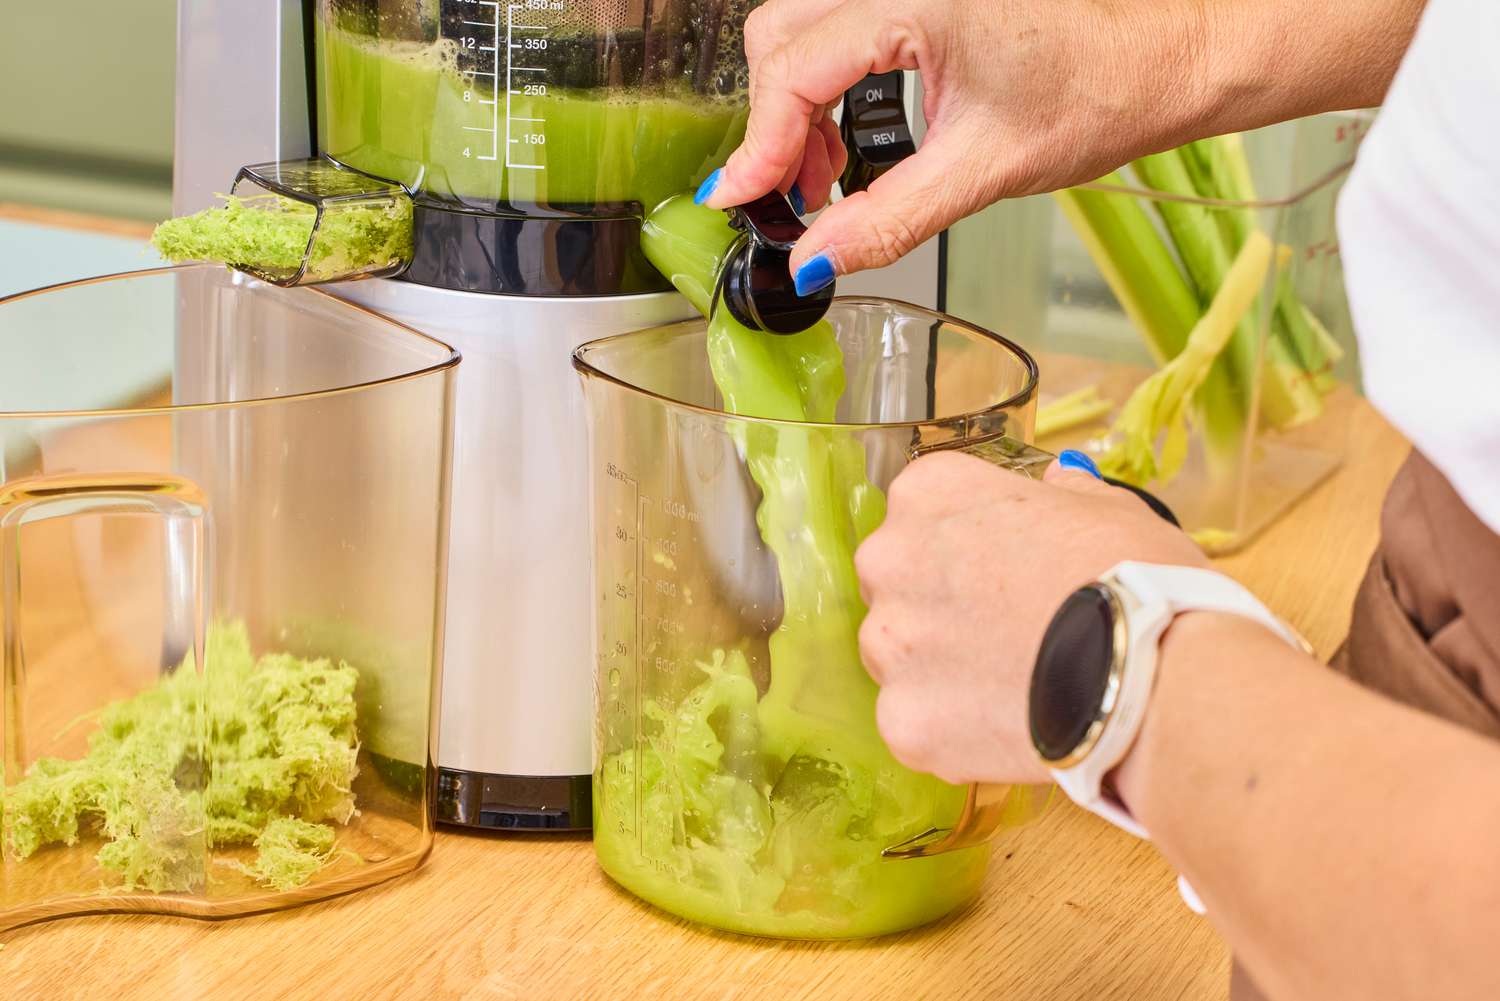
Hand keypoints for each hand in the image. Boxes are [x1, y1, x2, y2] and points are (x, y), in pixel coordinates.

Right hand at [701, 0, 1211, 286]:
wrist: (1164, 60)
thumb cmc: (1102, 92)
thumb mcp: (984, 171)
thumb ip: (887, 219)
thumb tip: (816, 263)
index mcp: (919, 1)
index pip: (795, 69)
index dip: (760, 144)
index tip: (738, 200)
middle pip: (781, 35)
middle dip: (774, 122)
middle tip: (794, 198)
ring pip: (800, 26)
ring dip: (794, 103)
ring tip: (823, 175)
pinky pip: (837, 27)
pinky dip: (825, 84)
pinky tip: (847, 138)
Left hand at [854, 452, 1207, 785]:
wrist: (1149, 676)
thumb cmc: (1136, 580)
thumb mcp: (1112, 509)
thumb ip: (1067, 492)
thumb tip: (1060, 479)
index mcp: (931, 493)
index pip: (926, 512)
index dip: (970, 544)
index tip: (1006, 568)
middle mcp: (889, 560)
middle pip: (899, 583)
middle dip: (941, 605)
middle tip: (1006, 631)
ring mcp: (887, 644)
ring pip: (898, 656)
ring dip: (939, 668)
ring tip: (1010, 685)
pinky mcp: (900, 719)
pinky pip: (912, 722)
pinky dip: (949, 729)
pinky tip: (1005, 727)